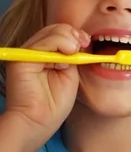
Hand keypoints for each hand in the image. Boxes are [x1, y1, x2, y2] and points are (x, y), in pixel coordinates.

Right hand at [4, 24, 88, 147]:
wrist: (39, 122)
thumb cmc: (54, 104)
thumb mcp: (71, 74)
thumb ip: (74, 56)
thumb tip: (83, 40)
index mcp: (46, 54)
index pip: (62, 33)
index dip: (77, 35)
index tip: (88, 43)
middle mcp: (35, 52)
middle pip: (57, 28)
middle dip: (74, 34)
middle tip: (84, 46)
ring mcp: (27, 54)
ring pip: (52, 31)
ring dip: (69, 39)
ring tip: (73, 54)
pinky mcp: (21, 60)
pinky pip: (43, 42)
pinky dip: (59, 44)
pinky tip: (65, 59)